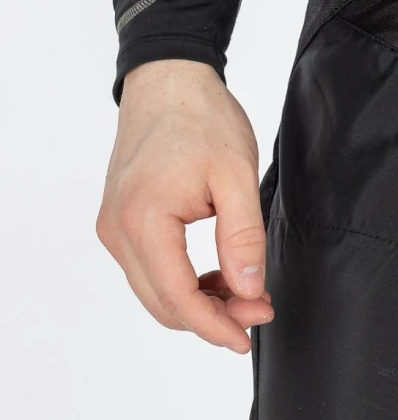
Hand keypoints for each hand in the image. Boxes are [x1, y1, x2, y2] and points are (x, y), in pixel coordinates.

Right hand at [97, 59, 272, 353]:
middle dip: (213, 316)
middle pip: (162, 303)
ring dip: (200, 301)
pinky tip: (221, 276)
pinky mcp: (121, 222)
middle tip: (261, 309)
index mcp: (143, 220)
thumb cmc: (202, 120)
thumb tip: (249, 291)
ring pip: (155, 291)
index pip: (177, 297)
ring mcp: (114, 227)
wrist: (169, 82)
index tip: (248, 337)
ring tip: (247, 293)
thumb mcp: (237, 177)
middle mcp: (117, 230)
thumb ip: (243, 238)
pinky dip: (185, 282)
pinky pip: (150, 270)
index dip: (215, 325)